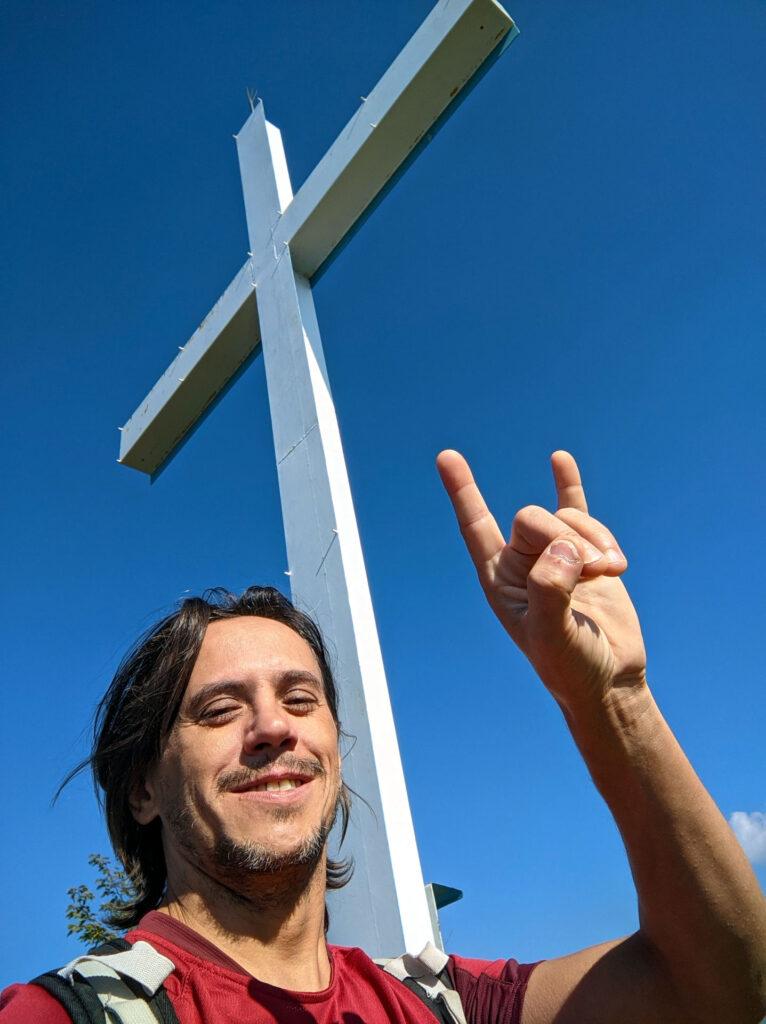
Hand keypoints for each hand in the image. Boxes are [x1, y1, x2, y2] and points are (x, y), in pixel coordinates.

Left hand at [436, 449, 646, 711]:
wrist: (609, 679)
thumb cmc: (571, 666)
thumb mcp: (553, 637)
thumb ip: (551, 591)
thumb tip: (563, 548)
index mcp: (500, 579)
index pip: (475, 526)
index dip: (462, 491)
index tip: (446, 456)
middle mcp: (522, 561)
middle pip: (534, 517)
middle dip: (567, 538)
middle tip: (594, 572)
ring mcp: (555, 554)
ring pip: (567, 517)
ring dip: (595, 539)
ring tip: (612, 571)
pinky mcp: (587, 553)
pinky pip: (575, 508)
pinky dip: (569, 484)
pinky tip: (558, 459)